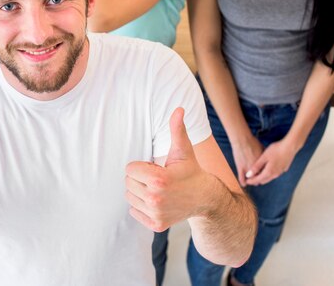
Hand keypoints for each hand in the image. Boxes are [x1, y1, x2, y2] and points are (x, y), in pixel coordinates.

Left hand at [125, 108, 210, 231]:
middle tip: (158, 179)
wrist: (205, 199)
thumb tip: (179, 108)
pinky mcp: (156, 225)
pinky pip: (133, 211)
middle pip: (128, 183)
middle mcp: (155, 198)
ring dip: (139, 191)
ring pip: (130, 196)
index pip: (129, 169)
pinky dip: (141, 206)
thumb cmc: (190, 171)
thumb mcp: (183, 150)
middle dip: (140, 178)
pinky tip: (157, 201)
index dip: (142, 166)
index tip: (156, 168)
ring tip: (157, 189)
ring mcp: (155, 213)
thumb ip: (177, 129)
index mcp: (158, 179)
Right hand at [230, 134, 263, 186]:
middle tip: (259, 182)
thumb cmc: (253, 142)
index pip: (266, 173)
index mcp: (263, 164)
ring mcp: (248, 168)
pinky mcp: (240, 168)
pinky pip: (241, 177)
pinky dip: (242, 181)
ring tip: (251, 182)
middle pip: (259, 178)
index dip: (265, 176)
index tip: (264, 177)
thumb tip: (269, 159)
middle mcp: (257, 168)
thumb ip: (265, 157)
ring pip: (251, 179)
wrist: (243, 140)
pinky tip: (243, 184)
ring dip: (252, 181)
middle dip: (259, 180)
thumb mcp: (263, 149)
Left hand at [245, 138, 296, 185]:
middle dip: (256, 180)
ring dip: (263, 177)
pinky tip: (266, 168)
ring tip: (257, 174)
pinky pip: (274, 174)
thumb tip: (248, 175)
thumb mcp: (264, 157)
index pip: (258, 180)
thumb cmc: (276, 150)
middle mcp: (275, 174)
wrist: (290, 147)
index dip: (251, 181)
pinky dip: (268, 174)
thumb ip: (256, 167)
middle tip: (250, 178)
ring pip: (269, 178)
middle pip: (264, 180)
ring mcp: (280, 172)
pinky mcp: (283, 169)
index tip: (246, 181)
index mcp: (269, 172)